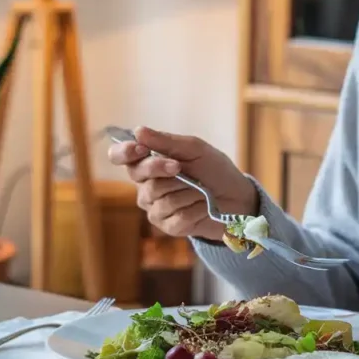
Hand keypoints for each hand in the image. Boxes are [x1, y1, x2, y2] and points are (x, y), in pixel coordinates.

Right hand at [107, 127, 257, 241]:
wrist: (237, 197)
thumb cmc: (214, 170)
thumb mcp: (194, 149)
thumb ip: (166, 142)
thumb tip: (138, 131)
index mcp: (148, 164)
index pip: (120, 157)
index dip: (124, 152)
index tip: (140, 149)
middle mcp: (146, 187)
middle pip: (140, 177)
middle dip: (163, 169)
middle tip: (181, 167)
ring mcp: (156, 208)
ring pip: (159, 198)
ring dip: (187, 190)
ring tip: (201, 189)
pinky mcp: (169, 226)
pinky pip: (176, 216)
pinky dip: (196, 208)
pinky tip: (204, 206)